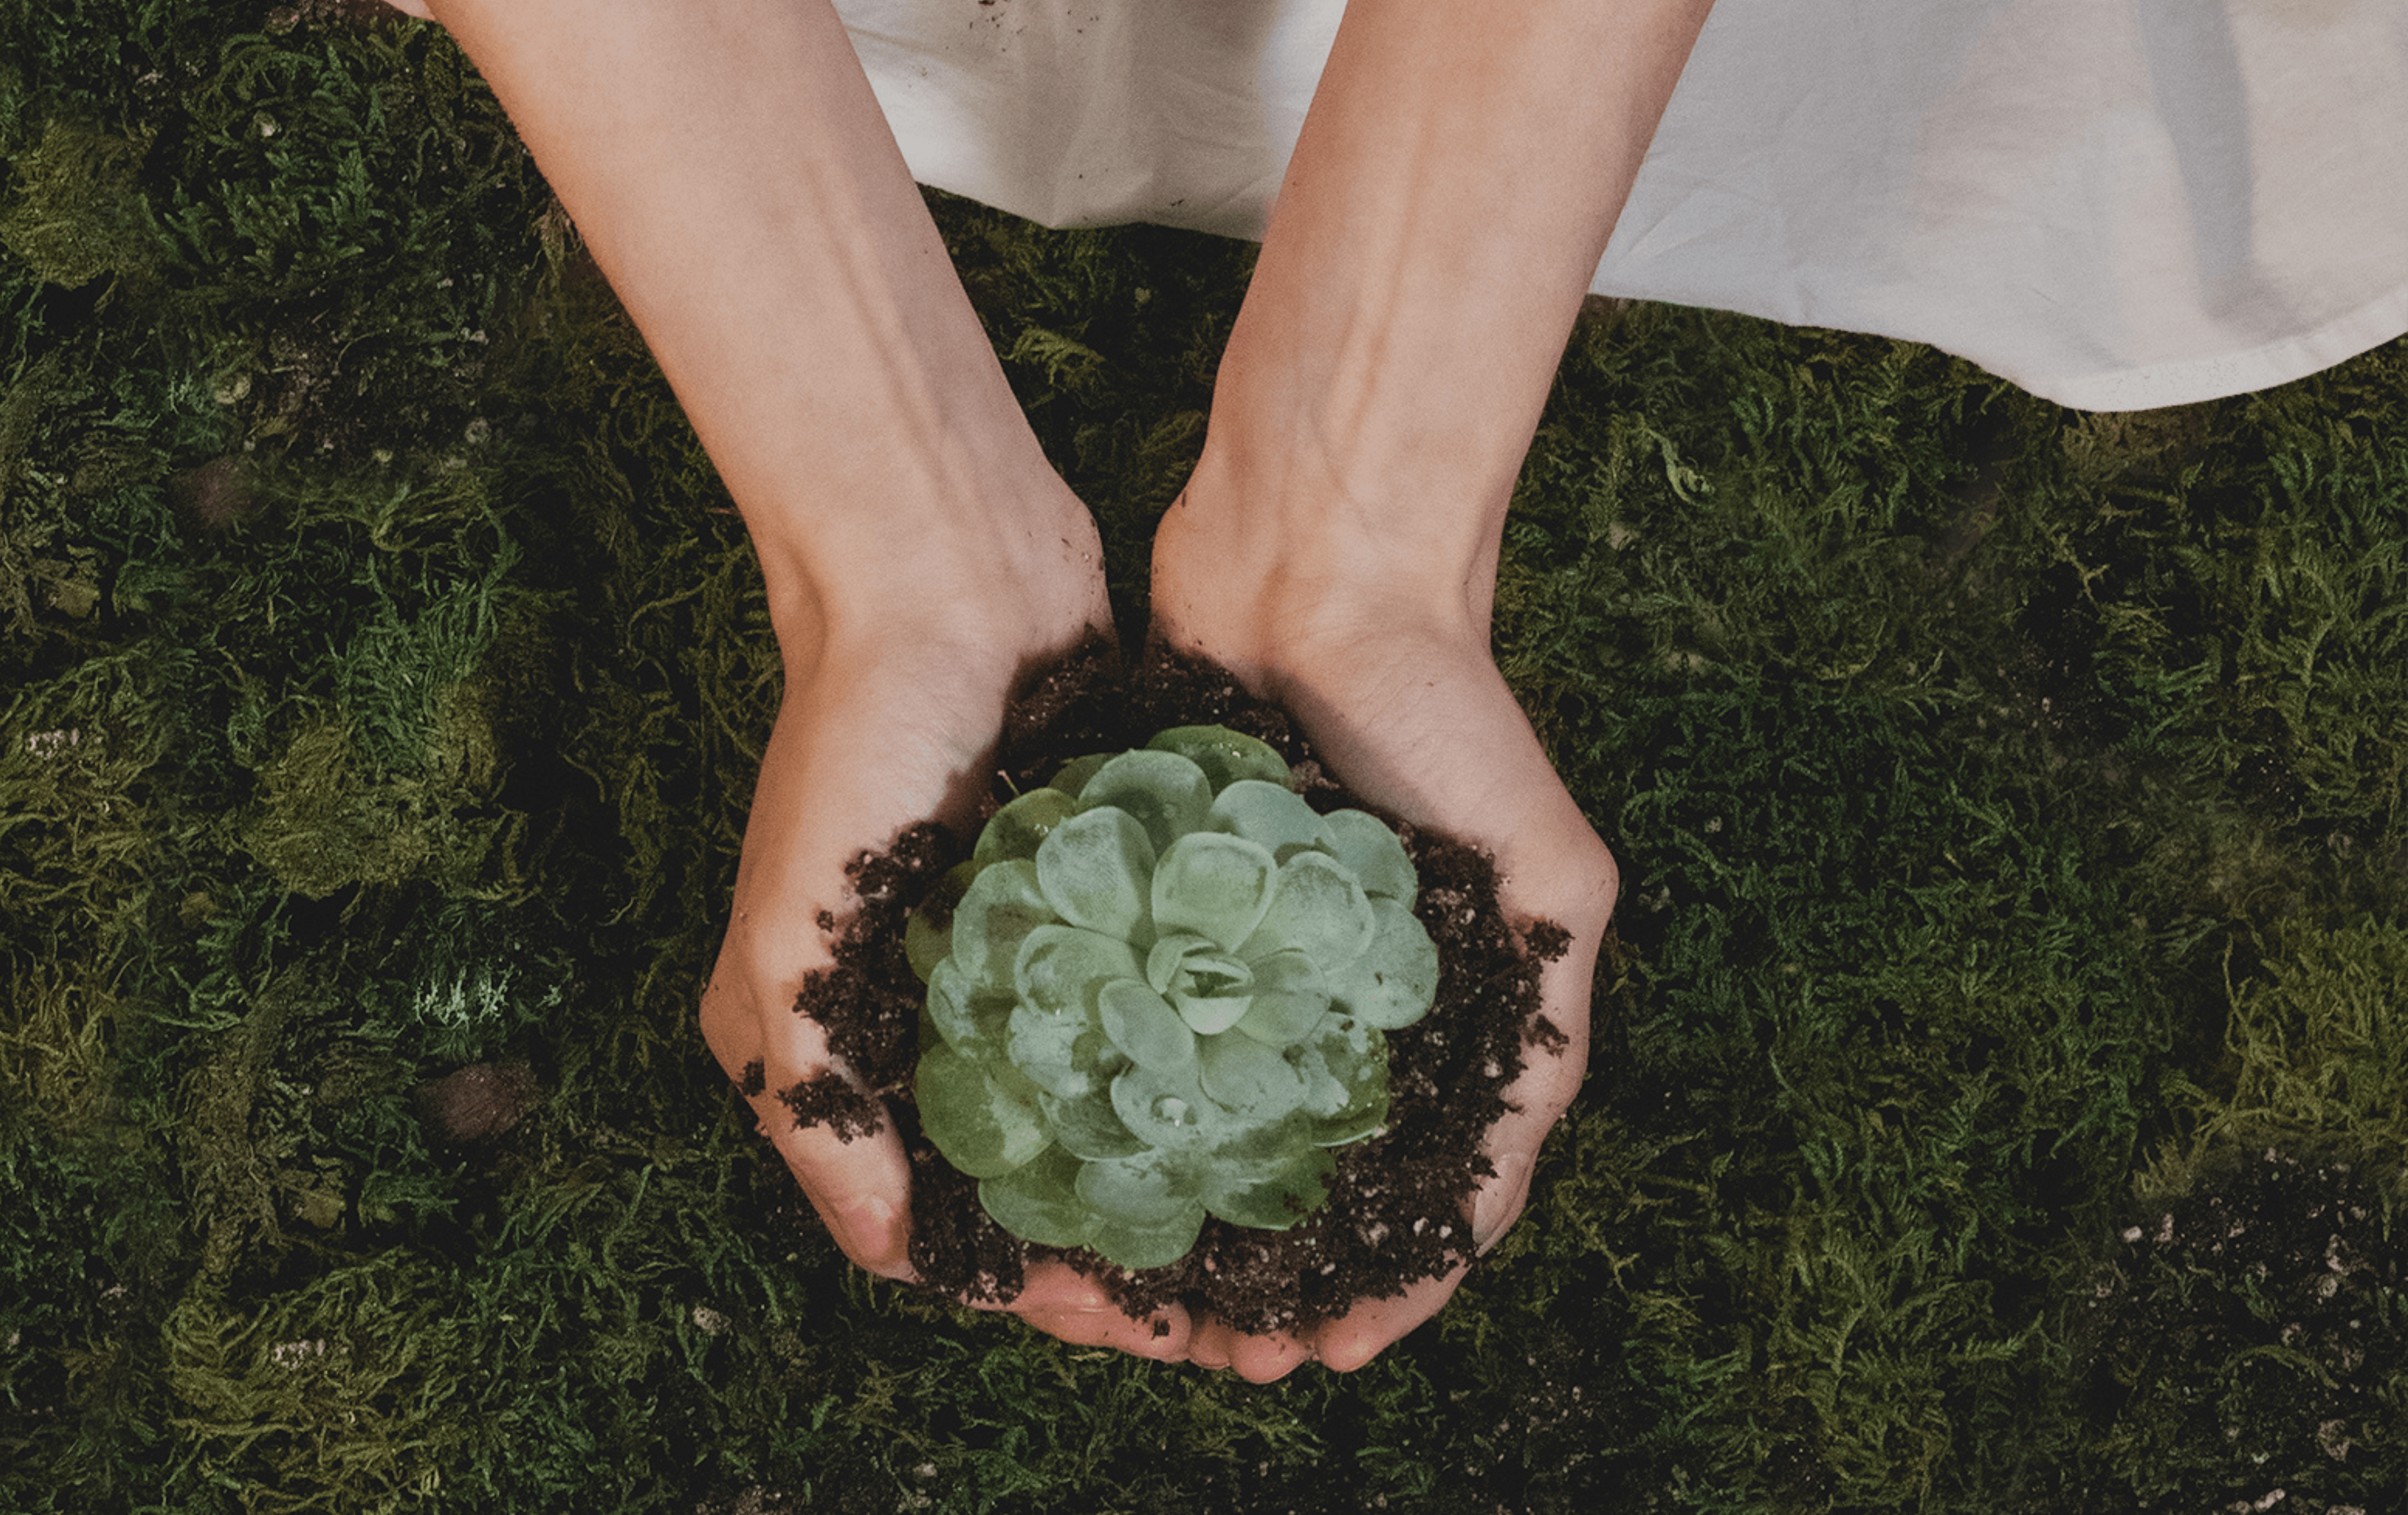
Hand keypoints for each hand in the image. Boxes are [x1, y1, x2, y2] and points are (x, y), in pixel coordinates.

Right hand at [694, 525, 1198, 1360]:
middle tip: (1207, 1296)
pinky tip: (1262, 1113)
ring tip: (1247, 1227)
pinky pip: (1140, 1011)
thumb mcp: (790, 938)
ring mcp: (1007, 956)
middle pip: (1020, 1176)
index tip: (1114, 1318)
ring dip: (1157, 1175)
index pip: (929, 1214)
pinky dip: (1185, 1068)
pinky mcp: (1083, 898)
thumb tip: (898, 1258)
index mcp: (827, 1038)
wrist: (943, 574)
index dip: (1019, 1285)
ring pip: (1092, 1107)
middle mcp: (915, 1011)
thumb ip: (820, 1103)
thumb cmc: (850, 744)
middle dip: (1105, 1251)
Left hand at [1150, 479, 1619, 1375]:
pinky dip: (1126, 1105)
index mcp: (1458, 1008)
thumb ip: (1547, 1018)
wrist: (1325, 571)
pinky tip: (1089, 1168)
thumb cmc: (1452, 715)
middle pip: (1315, 1176)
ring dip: (1191, 1216)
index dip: (1389, 1284)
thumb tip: (1506, 1179)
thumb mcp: (1549, 873)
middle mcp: (1355, 995)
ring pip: (1220, 1122)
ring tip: (1142, 1293)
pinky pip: (1144, 1026)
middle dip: (1271, 1276)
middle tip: (1213, 1352)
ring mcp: (1260, 954)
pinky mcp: (1176, 903)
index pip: (1428, 1190)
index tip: (1328, 1353)